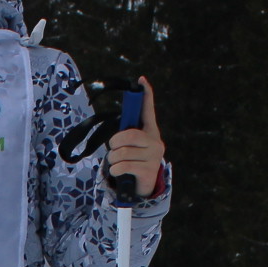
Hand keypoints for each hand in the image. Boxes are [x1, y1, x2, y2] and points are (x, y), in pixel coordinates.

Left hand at [105, 76, 166, 198]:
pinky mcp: (149, 171)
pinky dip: (115, 170)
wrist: (142, 186)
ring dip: (112, 159)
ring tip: (116, 162)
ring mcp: (154, 157)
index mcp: (150, 131)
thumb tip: (116, 134)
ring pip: (123, 152)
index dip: (146, 95)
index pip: (148, 110)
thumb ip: (127, 135)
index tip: (141, 80)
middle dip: (115, 142)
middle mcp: (155, 141)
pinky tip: (118, 172)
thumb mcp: (131, 146)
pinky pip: (124, 166)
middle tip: (113, 148)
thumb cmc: (133, 161)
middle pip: (129, 135)